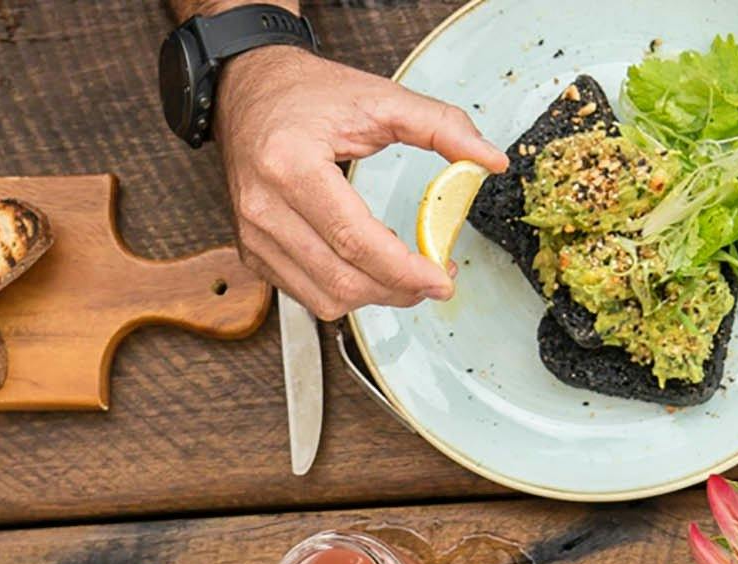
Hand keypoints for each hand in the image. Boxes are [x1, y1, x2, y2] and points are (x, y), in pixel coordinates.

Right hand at [214, 46, 506, 318]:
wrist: (247, 91)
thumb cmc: (306, 94)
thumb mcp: (379, 98)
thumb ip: (441, 126)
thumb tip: (489, 160)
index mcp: (291, 164)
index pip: (355, 241)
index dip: (405, 270)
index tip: (442, 278)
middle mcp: (263, 207)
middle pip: (342, 280)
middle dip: (398, 290)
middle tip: (434, 277)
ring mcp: (253, 235)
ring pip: (324, 299)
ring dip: (374, 296)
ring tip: (404, 272)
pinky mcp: (253, 252)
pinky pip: (306, 294)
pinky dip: (345, 290)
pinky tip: (368, 267)